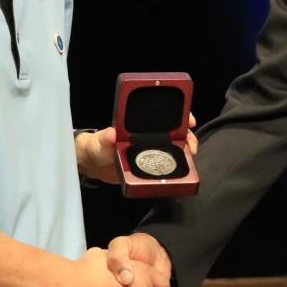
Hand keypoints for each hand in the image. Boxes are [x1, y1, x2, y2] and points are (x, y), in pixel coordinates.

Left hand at [76, 114, 197, 184]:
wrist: (95, 167)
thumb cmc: (97, 147)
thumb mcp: (100, 141)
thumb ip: (105, 138)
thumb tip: (111, 134)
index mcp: (139, 125)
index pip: (163, 114)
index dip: (179, 114)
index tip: (188, 120)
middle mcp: (149, 135)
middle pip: (175, 131)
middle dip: (188, 135)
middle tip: (191, 146)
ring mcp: (151, 150)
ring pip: (175, 148)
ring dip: (185, 151)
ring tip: (190, 158)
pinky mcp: (151, 165)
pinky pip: (167, 165)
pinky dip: (176, 167)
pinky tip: (182, 172)